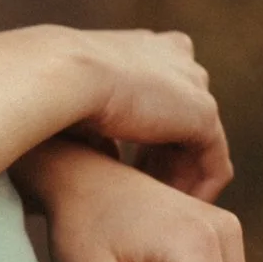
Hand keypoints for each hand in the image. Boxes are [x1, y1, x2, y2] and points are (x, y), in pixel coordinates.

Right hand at [71, 29, 231, 202]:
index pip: (157, 93)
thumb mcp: (68, 103)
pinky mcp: (203, 113)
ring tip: (158, 211)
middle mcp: (174, 57)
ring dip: (179, 179)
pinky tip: (174, 214)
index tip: (120, 167)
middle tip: (143, 197)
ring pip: (199, 144)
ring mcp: (192, 84)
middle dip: (163, 160)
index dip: (142, 136)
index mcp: (141, 47)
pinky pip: (214, 164)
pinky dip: (198, 191)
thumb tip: (71, 158)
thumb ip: (86, 124)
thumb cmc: (48, 89)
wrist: (61, 75)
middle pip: (182, 118)